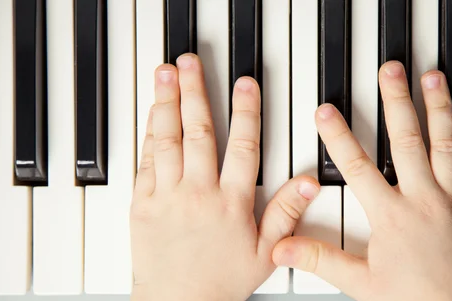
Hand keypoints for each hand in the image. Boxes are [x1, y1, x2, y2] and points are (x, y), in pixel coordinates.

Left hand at [129, 53, 319, 300]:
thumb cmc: (220, 282)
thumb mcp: (265, 252)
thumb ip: (286, 213)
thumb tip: (309, 183)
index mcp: (230, 203)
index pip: (242, 147)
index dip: (246, 111)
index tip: (245, 84)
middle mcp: (198, 194)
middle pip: (198, 132)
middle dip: (196, 92)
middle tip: (191, 63)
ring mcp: (166, 197)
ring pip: (166, 141)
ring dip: (166, 103)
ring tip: (166, 74)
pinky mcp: (142, 204)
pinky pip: (145, 162)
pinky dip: (149, 134)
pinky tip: (153, 113)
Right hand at [273, 61, 451, 300]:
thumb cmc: (414, 299)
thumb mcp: (360, 282)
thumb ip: (320, 259)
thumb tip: (283, 247)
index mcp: (391, 216)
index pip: (357, 167)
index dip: (338, 136)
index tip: (326, 111)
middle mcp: (423, 199)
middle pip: (407, 140)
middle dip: (395, 101)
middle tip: (390, 70)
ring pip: (445, 143)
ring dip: (437, 107)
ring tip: (431, 77)